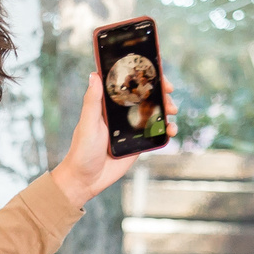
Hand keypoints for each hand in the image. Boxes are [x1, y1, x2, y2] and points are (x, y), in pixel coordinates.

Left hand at [51, 73, 176, 207]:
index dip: (144, 77)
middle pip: (146, 97)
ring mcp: (132, 127)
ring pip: (154, 113)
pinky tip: (171, 130)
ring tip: (172, 113)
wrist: (86, 179)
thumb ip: (92, 101)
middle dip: (160, 93)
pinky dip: (166, 129)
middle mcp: (122, 113)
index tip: (156, 74)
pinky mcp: (139, 142)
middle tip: (169, 94)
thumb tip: (94, 75)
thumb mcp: (88, 123)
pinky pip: (156, 132)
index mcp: (109, 104)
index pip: (129, 83)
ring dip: (166, 110)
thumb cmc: (82, 150)